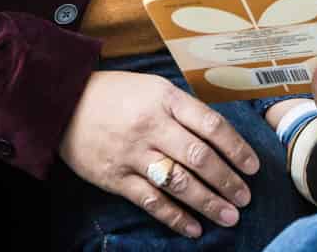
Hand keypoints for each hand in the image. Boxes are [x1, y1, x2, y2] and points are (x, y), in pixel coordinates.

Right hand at [58, 70, 259, 238]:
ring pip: (178, 182)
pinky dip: (174, 217)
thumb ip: (184, 109)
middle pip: (199, 157)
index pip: (211, 126)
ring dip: (207, 202)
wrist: (63, 102)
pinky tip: (193, 228)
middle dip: (227, 180)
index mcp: (166, 100)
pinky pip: (150, 201)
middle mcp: (152, 126)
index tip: (253, 166)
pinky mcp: (114, 178)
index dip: (236, 148)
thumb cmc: (117, 94)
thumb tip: (219, 135)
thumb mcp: (154, 88)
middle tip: (246, 197)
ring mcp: (133, 154)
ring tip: (229, 216)